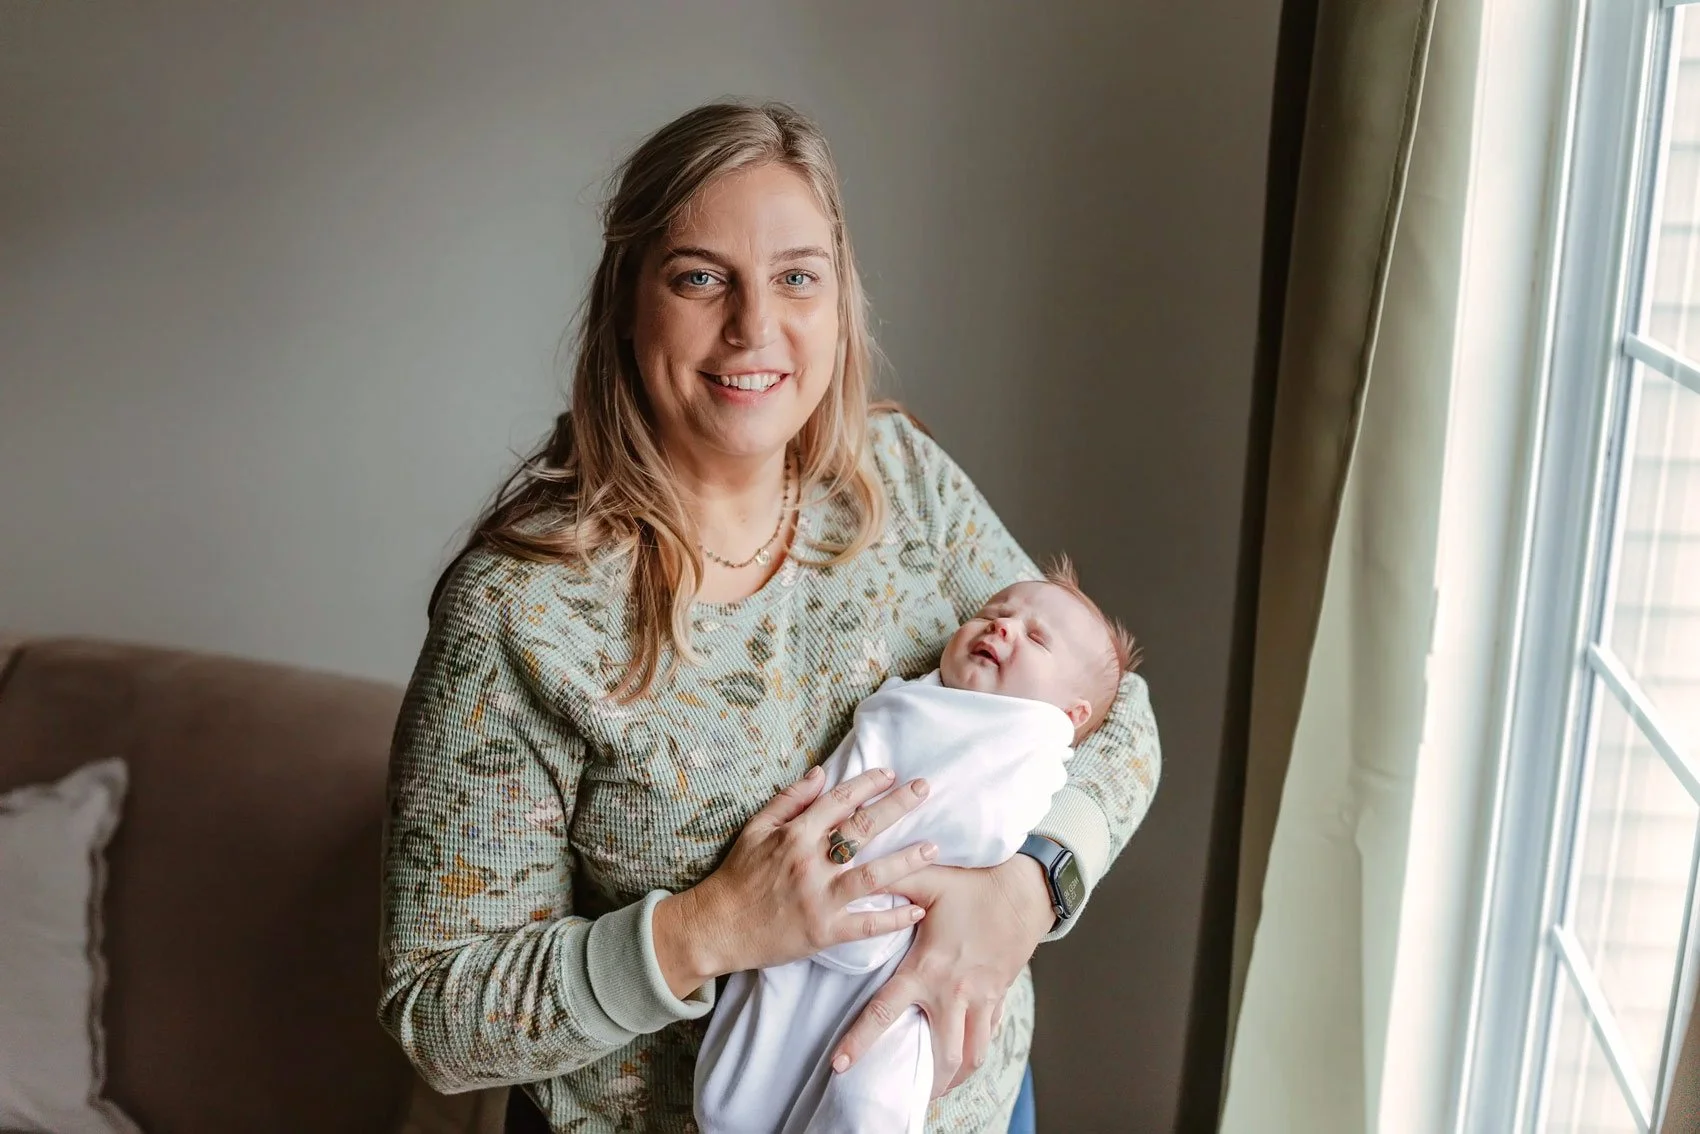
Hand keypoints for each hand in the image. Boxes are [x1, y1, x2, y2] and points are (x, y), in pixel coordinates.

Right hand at [653, 765, 936, 996]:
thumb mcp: (755, 829)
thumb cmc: (737, 875)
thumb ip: (789, 800)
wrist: (717, 926)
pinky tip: (917, 909)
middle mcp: (810, 863)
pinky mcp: (824, 931)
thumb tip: (820, 773)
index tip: (891, 774)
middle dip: (897, 806)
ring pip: (873, 876)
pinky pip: (866, 924)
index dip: (868, 784)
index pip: (839, 801)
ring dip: (906, 860)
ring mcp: (819, 898)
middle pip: (863, 829)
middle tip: (924, 790)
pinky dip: (894, 917)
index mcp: (794, 834)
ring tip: (933, 848)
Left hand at [831, 855, 1054, 1096]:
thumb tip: (857, 879)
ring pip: (974, 1055)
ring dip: (956, 1076)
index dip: (860, 1042)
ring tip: (939, 1085)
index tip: (840, 1066)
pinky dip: (978, 1049)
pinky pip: (990, 1034)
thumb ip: (890, 882)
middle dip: (928, 1082)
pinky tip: (967, 1054)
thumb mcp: (928, 880)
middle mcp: (955, 992)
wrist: (1027, 890)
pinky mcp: (999, 996)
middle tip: (909, 1094)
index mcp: (928, 969)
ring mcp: (982, 998)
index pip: (886, 1013)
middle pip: (943, 1056)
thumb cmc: (975, 883)